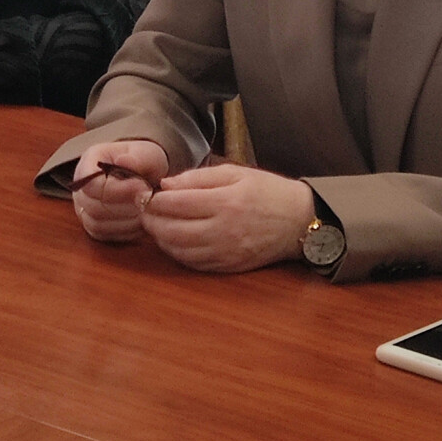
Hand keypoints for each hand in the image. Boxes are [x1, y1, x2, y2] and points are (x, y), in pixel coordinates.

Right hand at [70, 141, 170, 243]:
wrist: (144, 174)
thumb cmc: (142, 162)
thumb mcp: (145, 152)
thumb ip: (137, 157)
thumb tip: (124, 161)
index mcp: (89, 162)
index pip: (91, 184)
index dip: (118, 189)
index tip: (142, 186)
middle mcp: (80, 187)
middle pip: (93, 206)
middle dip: (125, 206)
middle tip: (147, 199)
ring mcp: (83, 208)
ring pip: (97, 224)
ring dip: (126, 220)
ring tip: (145, 209)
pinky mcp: (92, 225)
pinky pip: (104, 235)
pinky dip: (125, 231)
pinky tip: (141, 220)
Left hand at [140, 164, 314, 273]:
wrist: (299, 221)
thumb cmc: (267, 191)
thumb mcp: (235, 173)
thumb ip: (198, 178)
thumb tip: (165, 184)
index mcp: (225, 202)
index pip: (176, 203)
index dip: (153, 199)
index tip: (142, 193)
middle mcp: (223, 230)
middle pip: (172, 230)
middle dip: (150, 220)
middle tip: (142, 210)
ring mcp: (226, 252)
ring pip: (179, 251)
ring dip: (160, 239)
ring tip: (154, 225)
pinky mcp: (229, 267)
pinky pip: (194, 264)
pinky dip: (177, 253)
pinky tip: (173, 241)